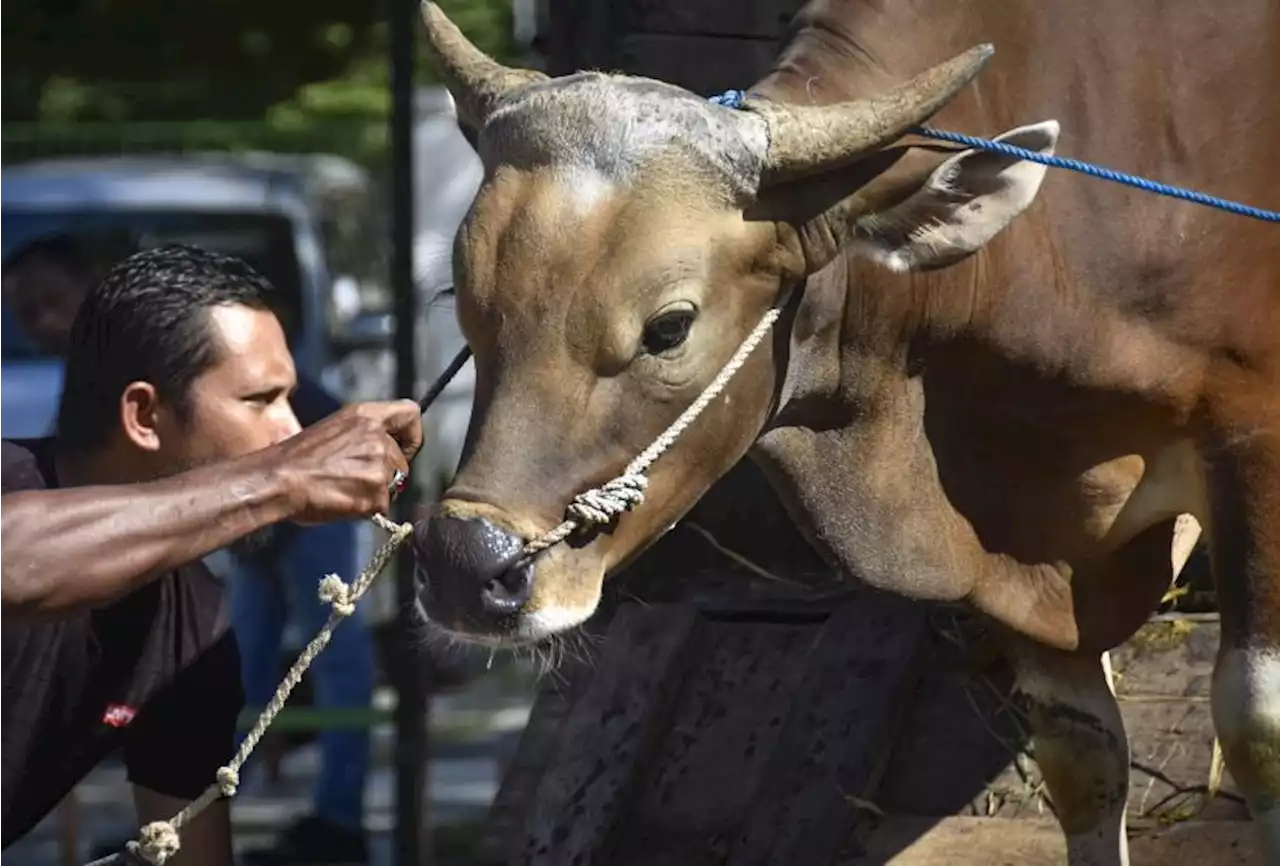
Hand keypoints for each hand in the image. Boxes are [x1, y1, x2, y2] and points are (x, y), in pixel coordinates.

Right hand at [273, 400, 423, 523]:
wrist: (277, 480)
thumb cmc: (297, 459)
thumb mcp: (335, 430)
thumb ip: (364, 435)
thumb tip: (384, 452)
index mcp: (365, 415)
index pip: (410, 413)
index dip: (411, 435)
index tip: (402, 449)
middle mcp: (377, 436)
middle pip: (404, 461)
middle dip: (387, 475)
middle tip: (356, 481)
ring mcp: (379, 464)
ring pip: (394, 486)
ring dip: (375, 493)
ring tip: (344, 490)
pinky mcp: (376, 491)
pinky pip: (383, 506)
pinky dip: (367, 510)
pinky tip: (343, 501)